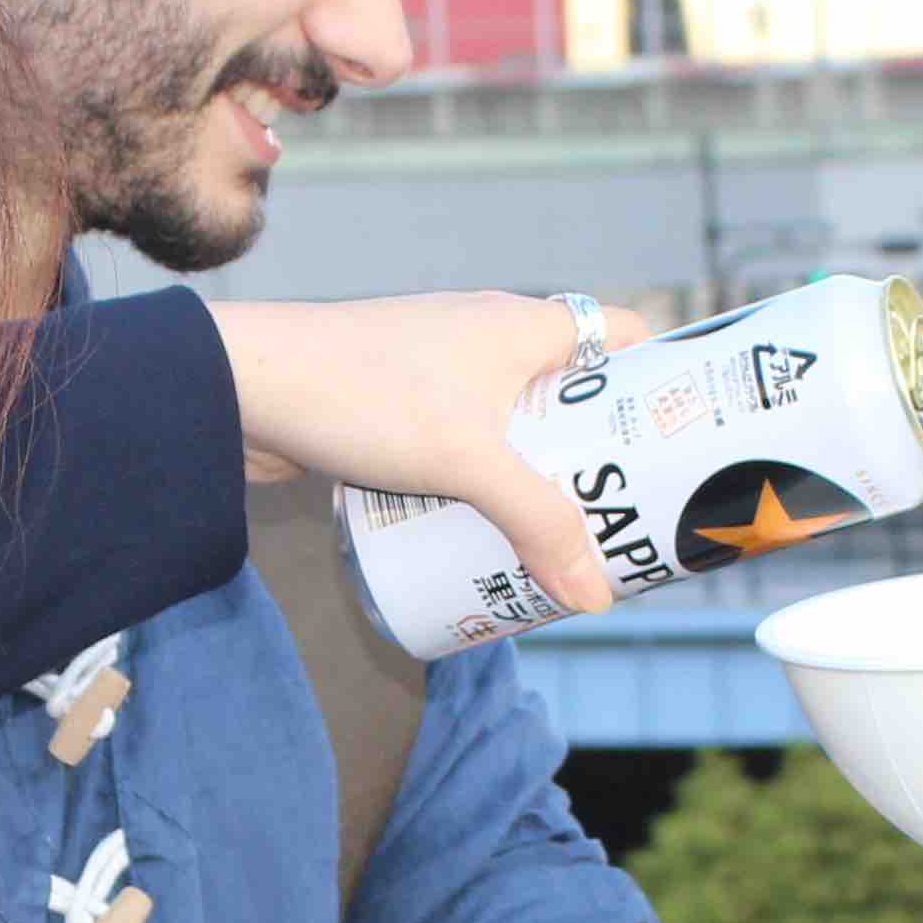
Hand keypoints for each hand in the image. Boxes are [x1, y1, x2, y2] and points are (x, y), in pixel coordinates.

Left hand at [201, 293, 648, 617]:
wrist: (239, 383)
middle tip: (628, 519)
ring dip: (535, 480)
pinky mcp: (393, 409)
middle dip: (598, 458)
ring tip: (562, 542)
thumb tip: (594, 597)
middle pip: (570, 398)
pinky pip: (459, 449)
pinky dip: (478, 486)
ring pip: (511, 430)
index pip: (621, 337)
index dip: (660, 384)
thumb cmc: (358, 395)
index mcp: (522, 325)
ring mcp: (437, 373)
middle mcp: (486, 339)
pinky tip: (480, 535)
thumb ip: (535, 525)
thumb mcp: (466, 463)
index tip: (683, 444)